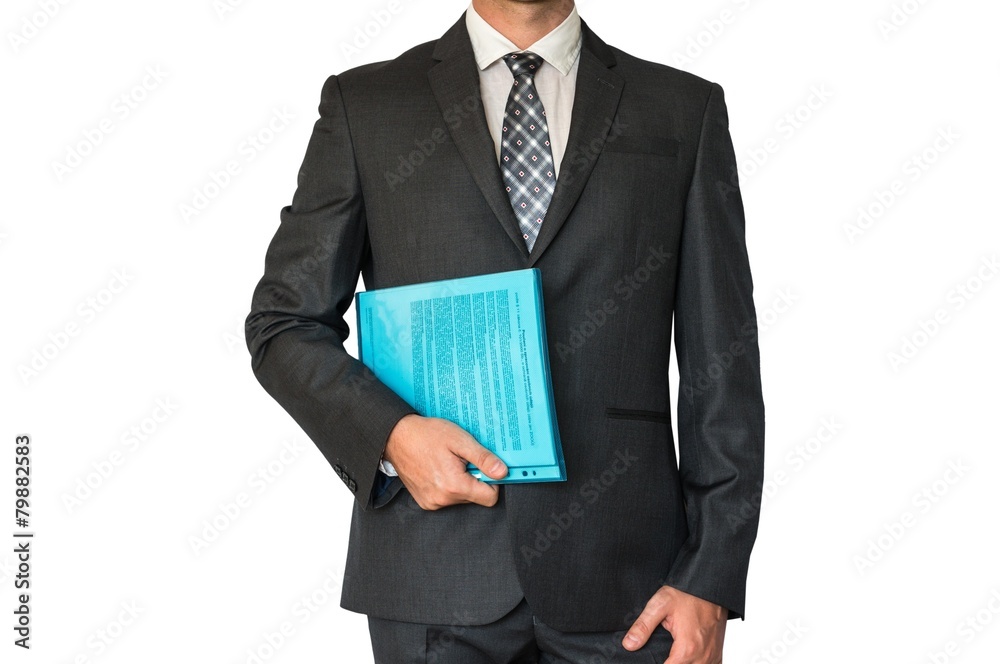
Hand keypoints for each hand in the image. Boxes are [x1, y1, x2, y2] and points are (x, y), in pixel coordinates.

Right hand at [383, 414, 507, 509]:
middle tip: (462, 459)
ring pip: (461, 498)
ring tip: (447, 462)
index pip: (490, 498)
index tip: (485, 467)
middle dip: (474, 478)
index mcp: (455, 486)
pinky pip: (447, 498)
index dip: (492, 481)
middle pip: (475, 497)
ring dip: (460, 482)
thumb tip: (503, 472)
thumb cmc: (427, 435)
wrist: (396, 437)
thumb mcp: (460, 440)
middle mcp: (443, 500)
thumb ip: (483, 458)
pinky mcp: (425, 502)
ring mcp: (432, 503)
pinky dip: (448, 486)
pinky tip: (438, 469)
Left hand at [622, 585, 726, 663]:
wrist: (709, 584)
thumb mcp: (660, 605)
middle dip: (670, 663)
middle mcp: (702, 656)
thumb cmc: (687, 593)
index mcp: (687, 648)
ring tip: (672, 653)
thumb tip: (629, 644)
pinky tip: (688, 657)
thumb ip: (643, 626)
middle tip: (661, 653)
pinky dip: (697, 663)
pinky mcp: (718, 652)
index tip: (652, 658)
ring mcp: (712, 655)